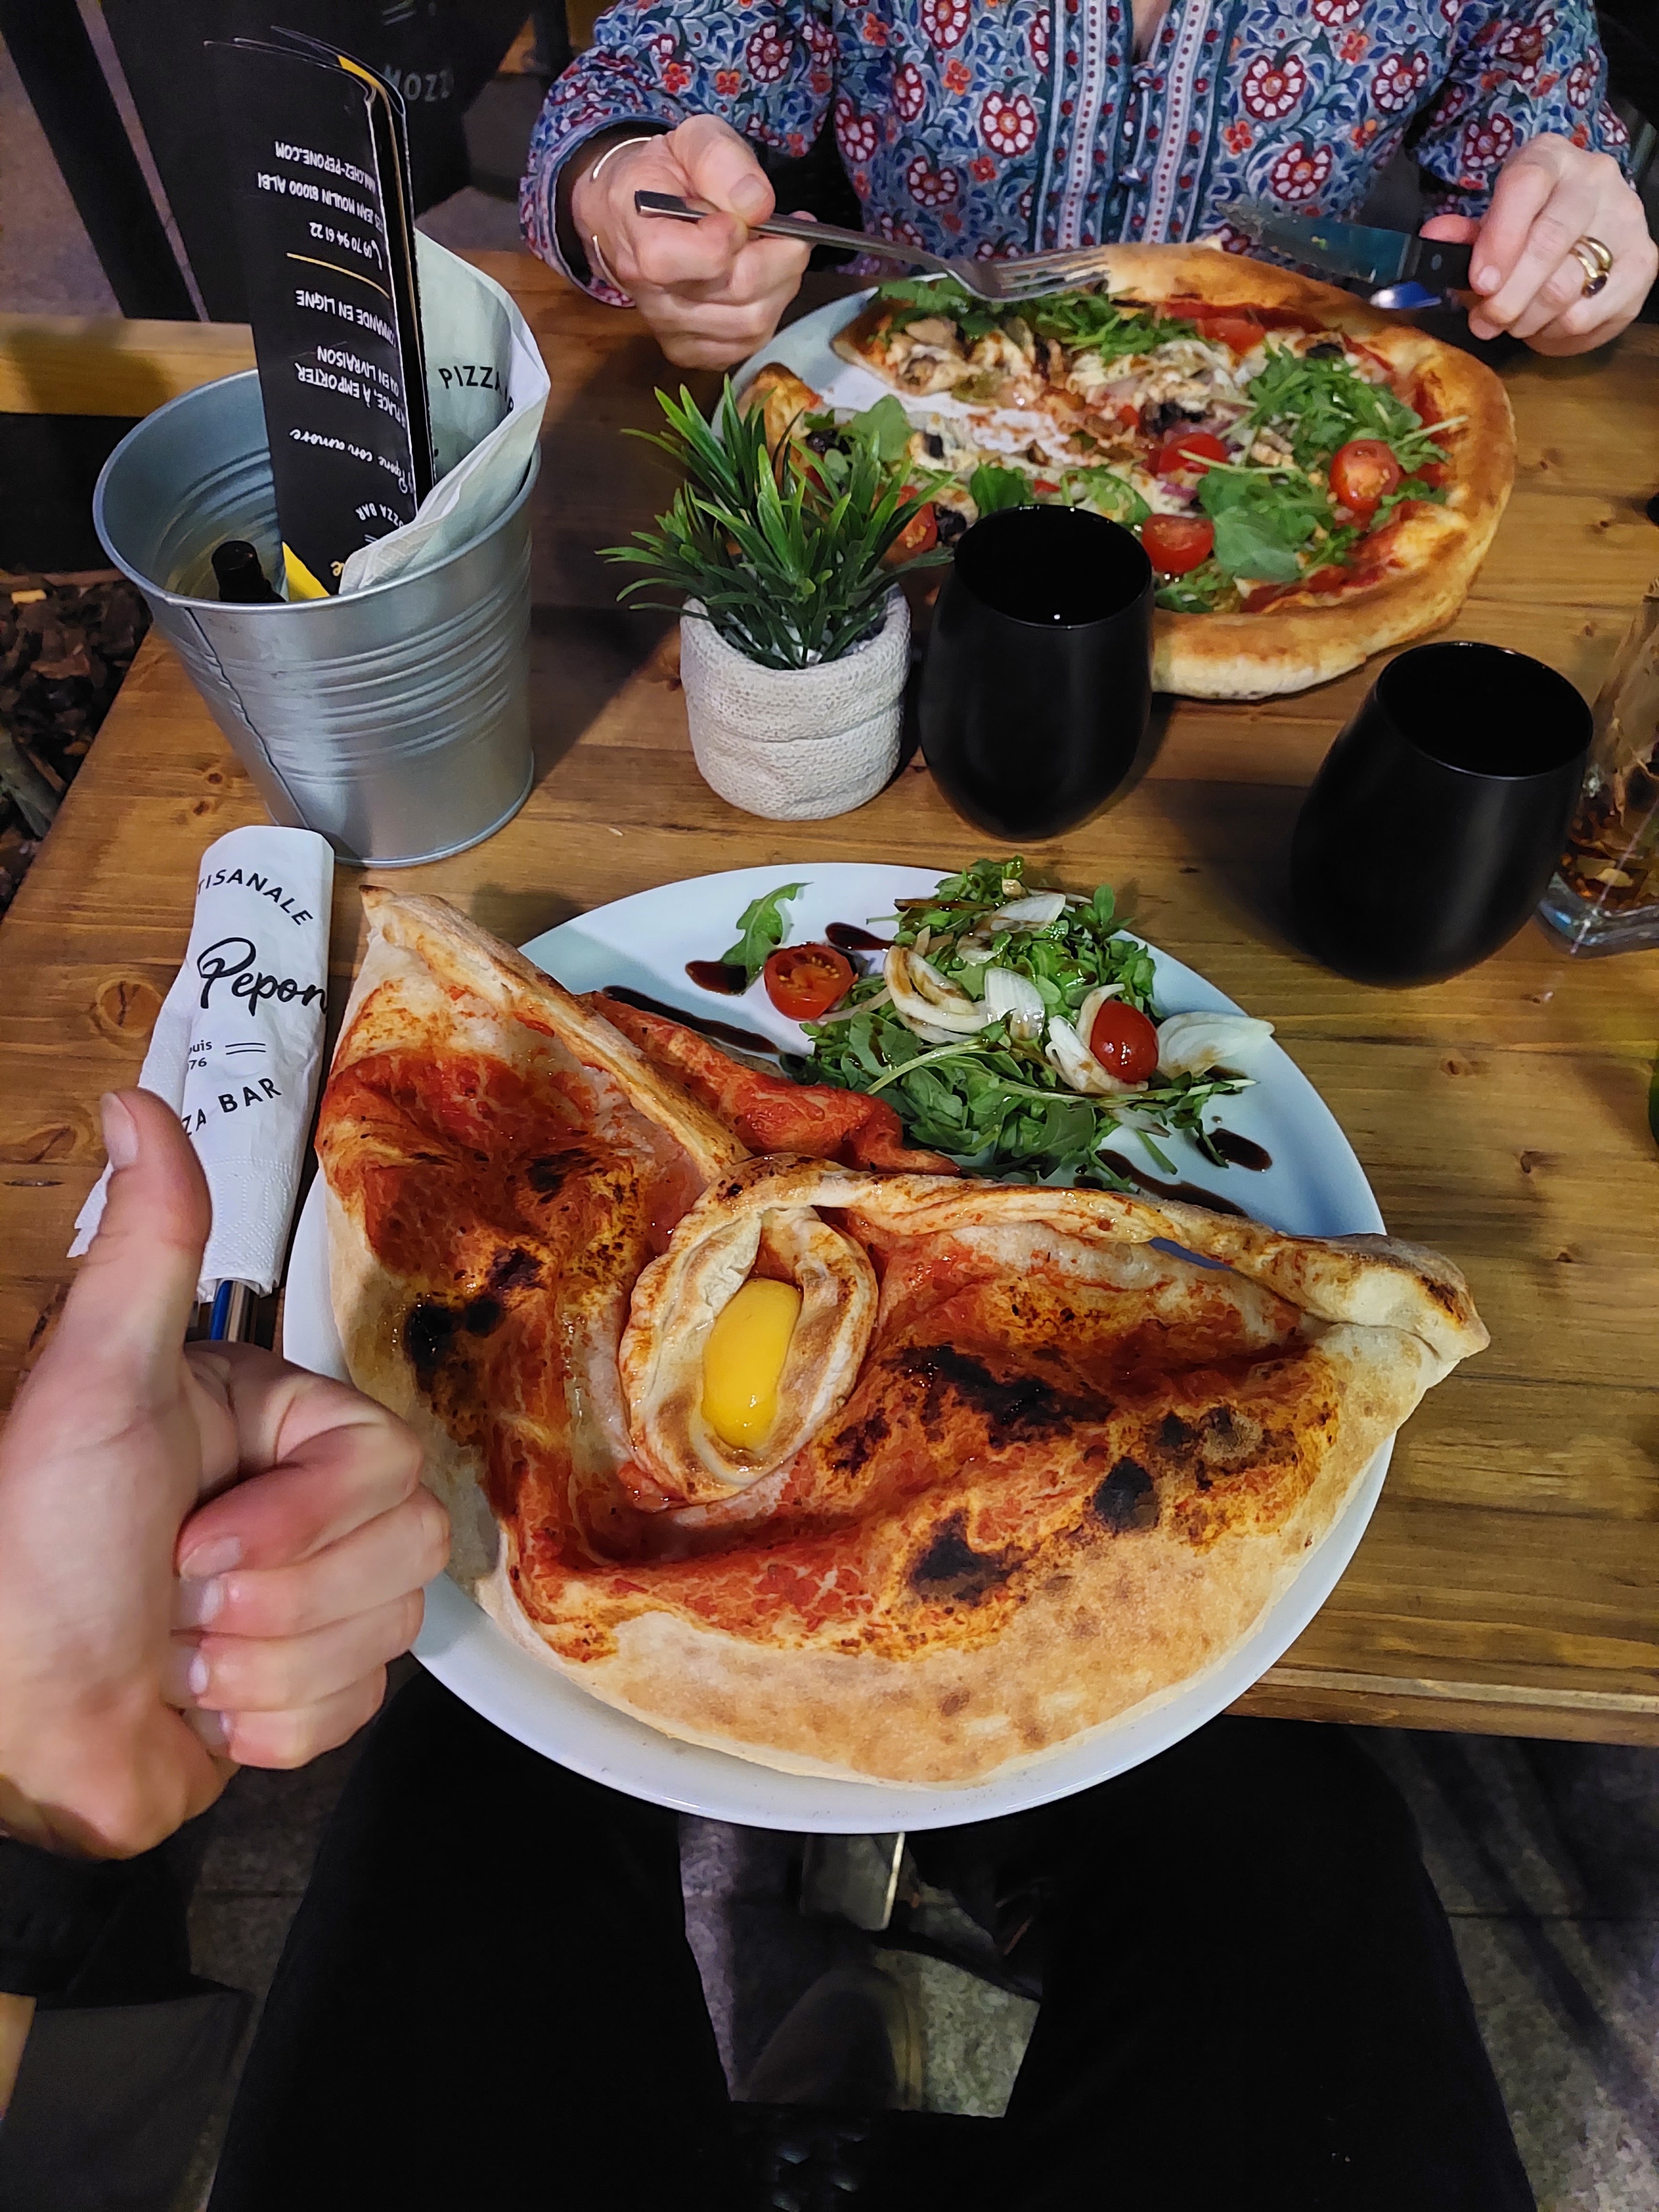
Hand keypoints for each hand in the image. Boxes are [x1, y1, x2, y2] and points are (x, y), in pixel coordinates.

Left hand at [0, 1090, 446, 1857]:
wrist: (5, 1737)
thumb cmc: (35, 1559)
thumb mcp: (94, 1385)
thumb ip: (149, 1247)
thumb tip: (135, 1100)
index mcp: (274, 1427)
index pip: (390, 1462)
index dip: (307, 1520)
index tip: (195, 1547)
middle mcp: (299, 1505)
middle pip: (408, 1549)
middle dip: (282, 1602)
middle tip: (178, 1605)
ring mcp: (308, 1599)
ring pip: (388, 1634)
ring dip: (267, 1669)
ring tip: (175, 1660)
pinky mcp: (303, 1688)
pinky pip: (355, 1709)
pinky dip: (270, 1725)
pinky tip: (200, 1711)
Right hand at [573, 115, 810, 367]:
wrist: (626, 212)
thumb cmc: (663, 175)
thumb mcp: (690, 140)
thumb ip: (722, 160)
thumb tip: (758, 206)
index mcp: (643, 240)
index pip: (709, 257)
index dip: (743, 234)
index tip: (749, 213)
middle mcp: (652, 295)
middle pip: (742, 292)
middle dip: (782, 257)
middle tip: (789, 231)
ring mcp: (669, 329)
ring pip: (752, 324)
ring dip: (781, 286)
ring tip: (774, 253)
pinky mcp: (687, 350)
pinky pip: (746, 346)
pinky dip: (768, 313)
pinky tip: (761, 284)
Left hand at [1422, 133, 1656, 354]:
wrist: (1588, 228)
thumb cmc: (1528, 228)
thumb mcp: (1492, 225)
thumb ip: (1465, 236)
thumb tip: (1435, 240)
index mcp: (1550, 158)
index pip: (1527, 186)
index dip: (1499, 239)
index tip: (1479, 283)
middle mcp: (1595, 178)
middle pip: (1550, 242)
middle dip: (1508, 296)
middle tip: (1486, 322)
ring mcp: (1626, 219)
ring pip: (1568, 286)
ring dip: (1528, 320)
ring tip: (1515, 323)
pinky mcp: (1643, 263)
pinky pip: (1589, 315)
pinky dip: (1557, 333)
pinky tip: (1546, 326)